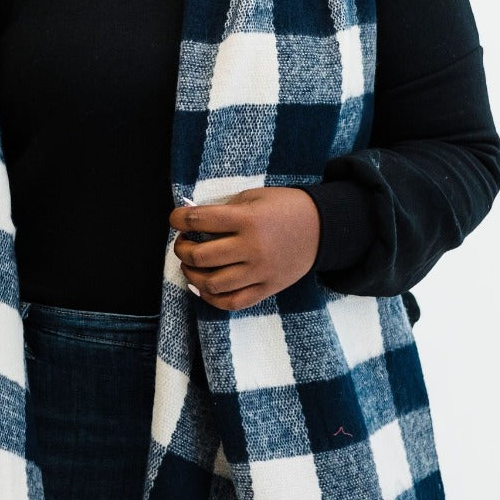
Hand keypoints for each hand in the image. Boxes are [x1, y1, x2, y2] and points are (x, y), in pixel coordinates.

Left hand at [170, 187, 320, 311]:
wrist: (323, 228)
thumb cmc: (285, 207)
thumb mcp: (254, 197)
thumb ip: (224, 209)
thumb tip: (192, 220)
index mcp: (247, 220)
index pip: (199, 220)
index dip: (178, 219)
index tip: (175, 219)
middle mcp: (252, 248)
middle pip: (201, 256)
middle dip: (182, 249)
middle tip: (183, 243)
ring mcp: (260, 272)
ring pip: (212, 284)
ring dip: (192, 274)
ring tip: (190, 265)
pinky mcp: (267, 288)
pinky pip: (232, 302)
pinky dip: (211, 298)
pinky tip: (204, 287)